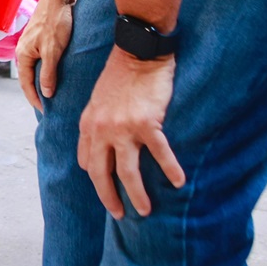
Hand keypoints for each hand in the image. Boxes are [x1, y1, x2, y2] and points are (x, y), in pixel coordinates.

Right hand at [16, 0, 72, 110]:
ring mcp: (31, 42)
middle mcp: (24, 49)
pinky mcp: (40, 36)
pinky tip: (56, 71)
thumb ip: (48, 73)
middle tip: (49, 105)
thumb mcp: (53, 51)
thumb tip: (46, 94)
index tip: (45, 111)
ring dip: (42, 80)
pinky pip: (40, 58)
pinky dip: (46, 69)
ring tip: (53, 91)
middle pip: (29, 76)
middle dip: (37, 91)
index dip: (35, 99)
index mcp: (23, 54)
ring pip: (35, 67)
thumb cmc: (56, 21)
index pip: (26, 83)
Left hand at [77, 49, 184, 218]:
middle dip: (109, 198)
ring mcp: (123, 127)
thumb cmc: (121, 74)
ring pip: (127, 172)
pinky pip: (159, 154)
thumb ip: (98, 123)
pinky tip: (178, 183)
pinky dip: (170, 170)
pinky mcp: (146, 123)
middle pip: (101, 173)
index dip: (97, 178)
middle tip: (120, 214)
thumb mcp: (98, 99)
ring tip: (145, 211)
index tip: (107, 190)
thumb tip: (100, 145)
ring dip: (137, 195)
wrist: (138, 50)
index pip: (87, 161)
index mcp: (88, 123)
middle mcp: (101, 129)